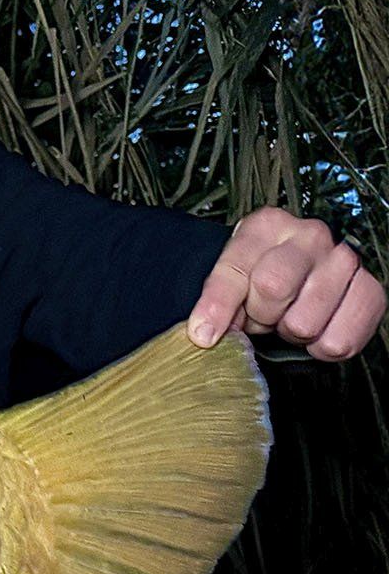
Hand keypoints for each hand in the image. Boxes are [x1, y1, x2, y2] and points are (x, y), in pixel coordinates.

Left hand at [190, 208, 384, 360]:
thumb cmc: (259, 276)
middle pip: (273, 289)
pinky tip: (315, 332)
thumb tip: (205, 335)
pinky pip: (340, 340)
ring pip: (304, 323)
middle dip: (259, 315)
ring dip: (290, 333)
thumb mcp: (231, 278)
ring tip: (289, 318)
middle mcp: (310, 236)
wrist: (300, 276)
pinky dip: (321, 348)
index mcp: (267, 225)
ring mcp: (344, 261)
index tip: (203, 335)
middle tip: (261, 316)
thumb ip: (218, 301)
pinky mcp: (370, 291)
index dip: (217, 306)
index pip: (236, 269)